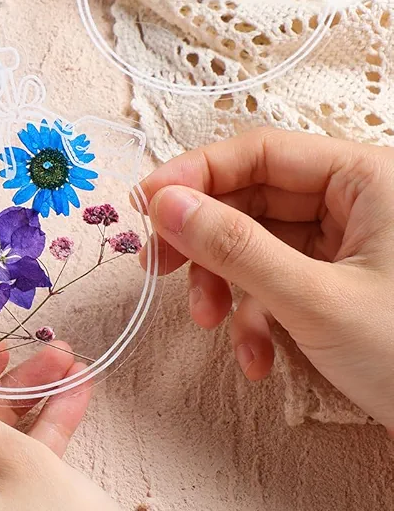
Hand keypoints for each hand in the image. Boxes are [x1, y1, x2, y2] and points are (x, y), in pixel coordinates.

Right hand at [138, 127, 393, 429]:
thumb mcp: (315, 301)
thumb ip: (235, 247)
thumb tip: (162, 203)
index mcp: (368, 179)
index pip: (260, 152)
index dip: (195, 175)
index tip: (143, 206)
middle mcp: (360, 202)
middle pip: (253, 198)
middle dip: (205, 241)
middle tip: (158, 269)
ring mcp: (352, 246)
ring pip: (260, 245)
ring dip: (226, 286)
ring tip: (209, 325)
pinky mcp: (346, 286)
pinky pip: (281, 283)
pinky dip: (257, 317)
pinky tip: (256, 358)